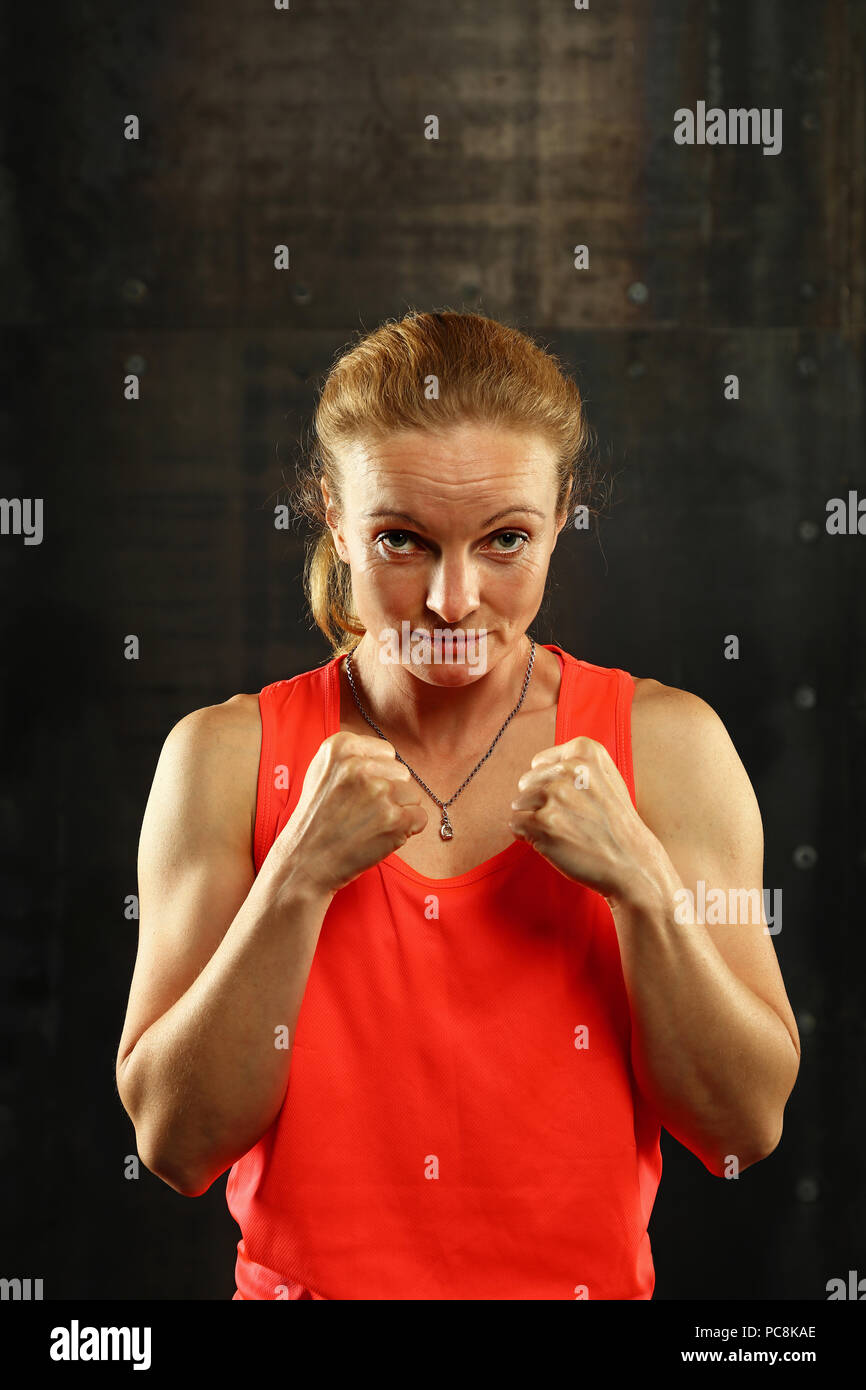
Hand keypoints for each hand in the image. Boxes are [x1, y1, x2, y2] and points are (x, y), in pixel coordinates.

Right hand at [271, 731, 427, 897]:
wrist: (304, 862)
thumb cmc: (315, 819)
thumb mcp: (321, 772)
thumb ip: (354, 757)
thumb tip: (389, 756)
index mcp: (341, 746)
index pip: (386, 752)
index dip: (377, 774)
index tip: (357, 792)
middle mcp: (359, 765)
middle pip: (402, 772)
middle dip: (389, 792)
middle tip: (362, 812)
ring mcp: (379, 792)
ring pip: (413, 795)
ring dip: (398, 812)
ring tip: (369, 825)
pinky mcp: (395, 819)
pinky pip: (420, 817)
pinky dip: (407, 830)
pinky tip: (380, 836)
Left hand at [507, 736, 663, 907]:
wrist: (632, 862)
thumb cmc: (617, 824)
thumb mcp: (607, 778)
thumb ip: (575, 766)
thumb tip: (538, 767)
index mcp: (585, 751)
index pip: (539, 763)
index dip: (550, 786)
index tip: (572, 800)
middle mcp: (569, 768)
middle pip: (526, 782)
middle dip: (539, 802)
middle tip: (569, 819)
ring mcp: (555, 795)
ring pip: (519, 803)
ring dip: (534, 820)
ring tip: (564, 831)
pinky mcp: (543, 823)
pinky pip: (515, 824)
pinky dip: (527, 836)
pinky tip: (552, 842)